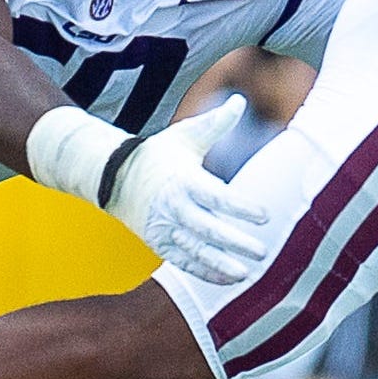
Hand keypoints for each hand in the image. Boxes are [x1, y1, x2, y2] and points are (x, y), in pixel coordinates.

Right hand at [103, 96, 272, 284]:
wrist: (112, 177)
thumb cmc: (157, 154)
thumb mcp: (184, 136)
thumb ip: (215, 123)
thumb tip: (240, 100)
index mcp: (184, 180)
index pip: (217, 197)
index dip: (241, 208)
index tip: (265, 215)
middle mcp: (174, 207)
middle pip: (208, 229)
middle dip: (235, 242)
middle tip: (263, 252)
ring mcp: (164, 228)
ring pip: (196, 251)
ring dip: (221, 263)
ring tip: (247, 273)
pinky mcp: (159, 243)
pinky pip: (183, 262)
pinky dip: (205, 272)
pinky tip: (229, 279)